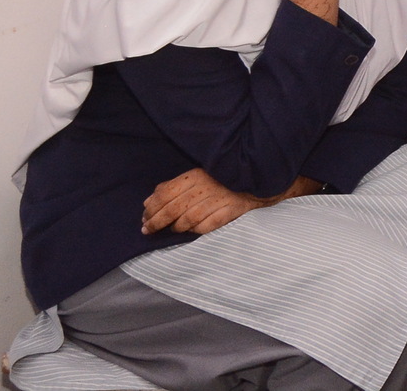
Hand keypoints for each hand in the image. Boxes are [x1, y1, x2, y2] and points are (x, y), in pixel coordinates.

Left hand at [142, 169, 313, 234]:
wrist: (262, 178)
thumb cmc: (226, 178)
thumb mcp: (200, 175)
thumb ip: (173, 186)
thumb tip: (148, 201)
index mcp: (196, 174)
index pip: (165, 193)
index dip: (151, 208)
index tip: (144, 218)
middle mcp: (205, 186)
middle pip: (172, 208)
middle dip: (156, 222)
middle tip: (148, 230)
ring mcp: (218, 199)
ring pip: (187, 220)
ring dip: (176, 227)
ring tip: (172, 230)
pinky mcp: (231, 210)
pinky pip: (206, 226)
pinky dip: (196, 231)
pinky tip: (192, 230)